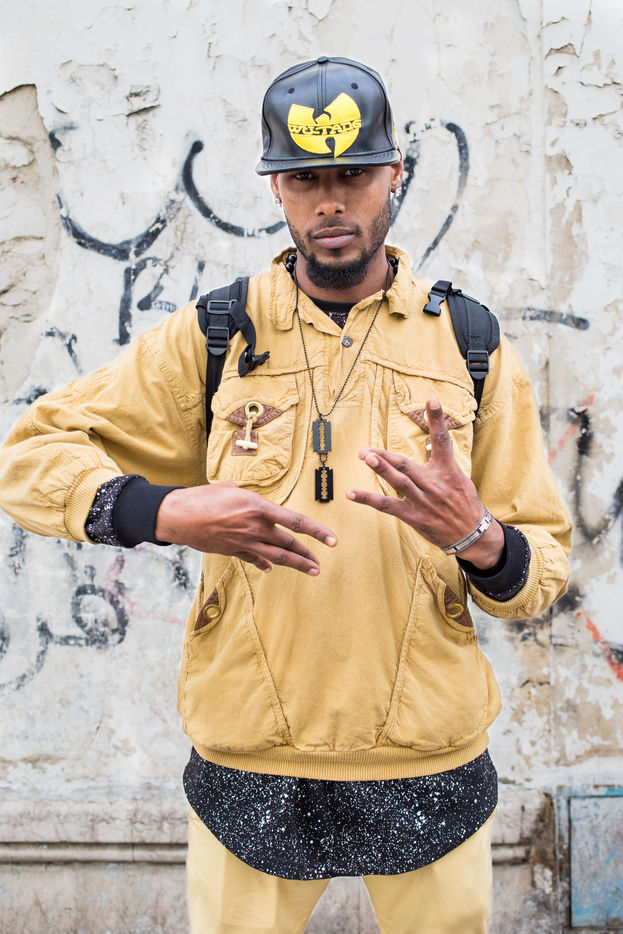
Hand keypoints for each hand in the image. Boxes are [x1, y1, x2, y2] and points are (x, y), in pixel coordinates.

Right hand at [155, 482, 336, 575]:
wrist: (179, 516)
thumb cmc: (204, 497)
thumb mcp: (231, 489)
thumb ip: (250, 497)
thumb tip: (257, 502)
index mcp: (259, 508)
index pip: (295, 521)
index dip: (317, 532)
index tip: (332, 540)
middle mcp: (256, 527)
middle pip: (289, 543)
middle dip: (308, 554)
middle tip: (321, 562)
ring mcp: (245, 542)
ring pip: (277, 557)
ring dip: (296, 565)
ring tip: (312, 571)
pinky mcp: (233, 551)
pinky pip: (255, 560)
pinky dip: (265, 564)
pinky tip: (271, 568)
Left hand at [346, 398, 503, 569]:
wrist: (472, 534)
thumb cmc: (464, 503)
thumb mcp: (459, 478)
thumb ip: (441, 461)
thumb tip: (430, 443)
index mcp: (447, 470)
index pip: (442, 440)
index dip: (437, 419)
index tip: (431, 399)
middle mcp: (433, 483)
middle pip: (406, 465)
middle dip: (385, 456)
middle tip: (366, 450)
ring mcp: (422, 501)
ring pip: (398, 482)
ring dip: (380, 469)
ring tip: (365, 457)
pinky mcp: (414, 516)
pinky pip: (388, 506)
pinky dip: (369, 499)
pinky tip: (352, 494)